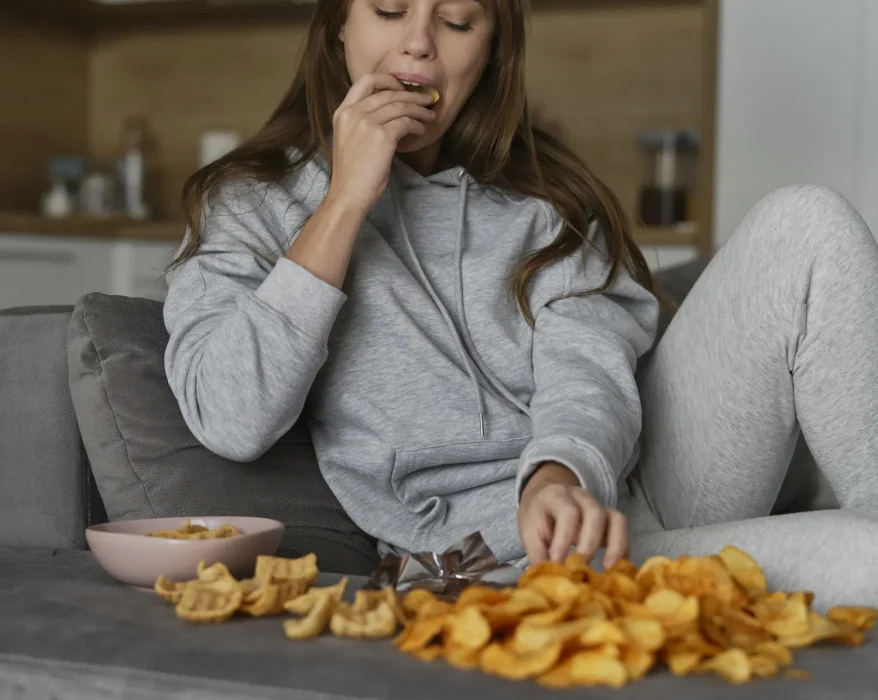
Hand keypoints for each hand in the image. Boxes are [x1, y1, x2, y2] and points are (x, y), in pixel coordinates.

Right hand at [328, 73, 436, 214]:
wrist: (348, 194)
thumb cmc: (351, 173)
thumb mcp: (349, 138)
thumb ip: (363, 121)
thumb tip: (389, 113)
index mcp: (343, 112)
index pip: (365, 81)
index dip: (387, 80)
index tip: (401, 87)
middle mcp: (353, 113)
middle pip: (389, 93)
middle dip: (412, 95)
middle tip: (427, 99)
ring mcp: (367, 123)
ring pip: (401, 106)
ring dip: (419, 110)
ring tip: (430, 115)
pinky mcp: (382, 136)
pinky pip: (406, 123)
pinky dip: (417, 125)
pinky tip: (421, 130)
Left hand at [517, 462, 627, 568]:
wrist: (545, 495)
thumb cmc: (537, 515)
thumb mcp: (529, 530)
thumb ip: (537, 553)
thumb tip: (547, 581)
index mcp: (556, 496)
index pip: (567, 512)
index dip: (565, 538)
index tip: (558, 562)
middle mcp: (580, 497)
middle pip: (595, 514)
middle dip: (590, 543)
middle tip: (582, 568)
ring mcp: (598, 506)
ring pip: (615, 519)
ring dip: (614, 546)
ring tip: (608, 570)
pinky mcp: (608, 519)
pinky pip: (621, 530)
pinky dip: (622, 549)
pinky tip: (617, 569)